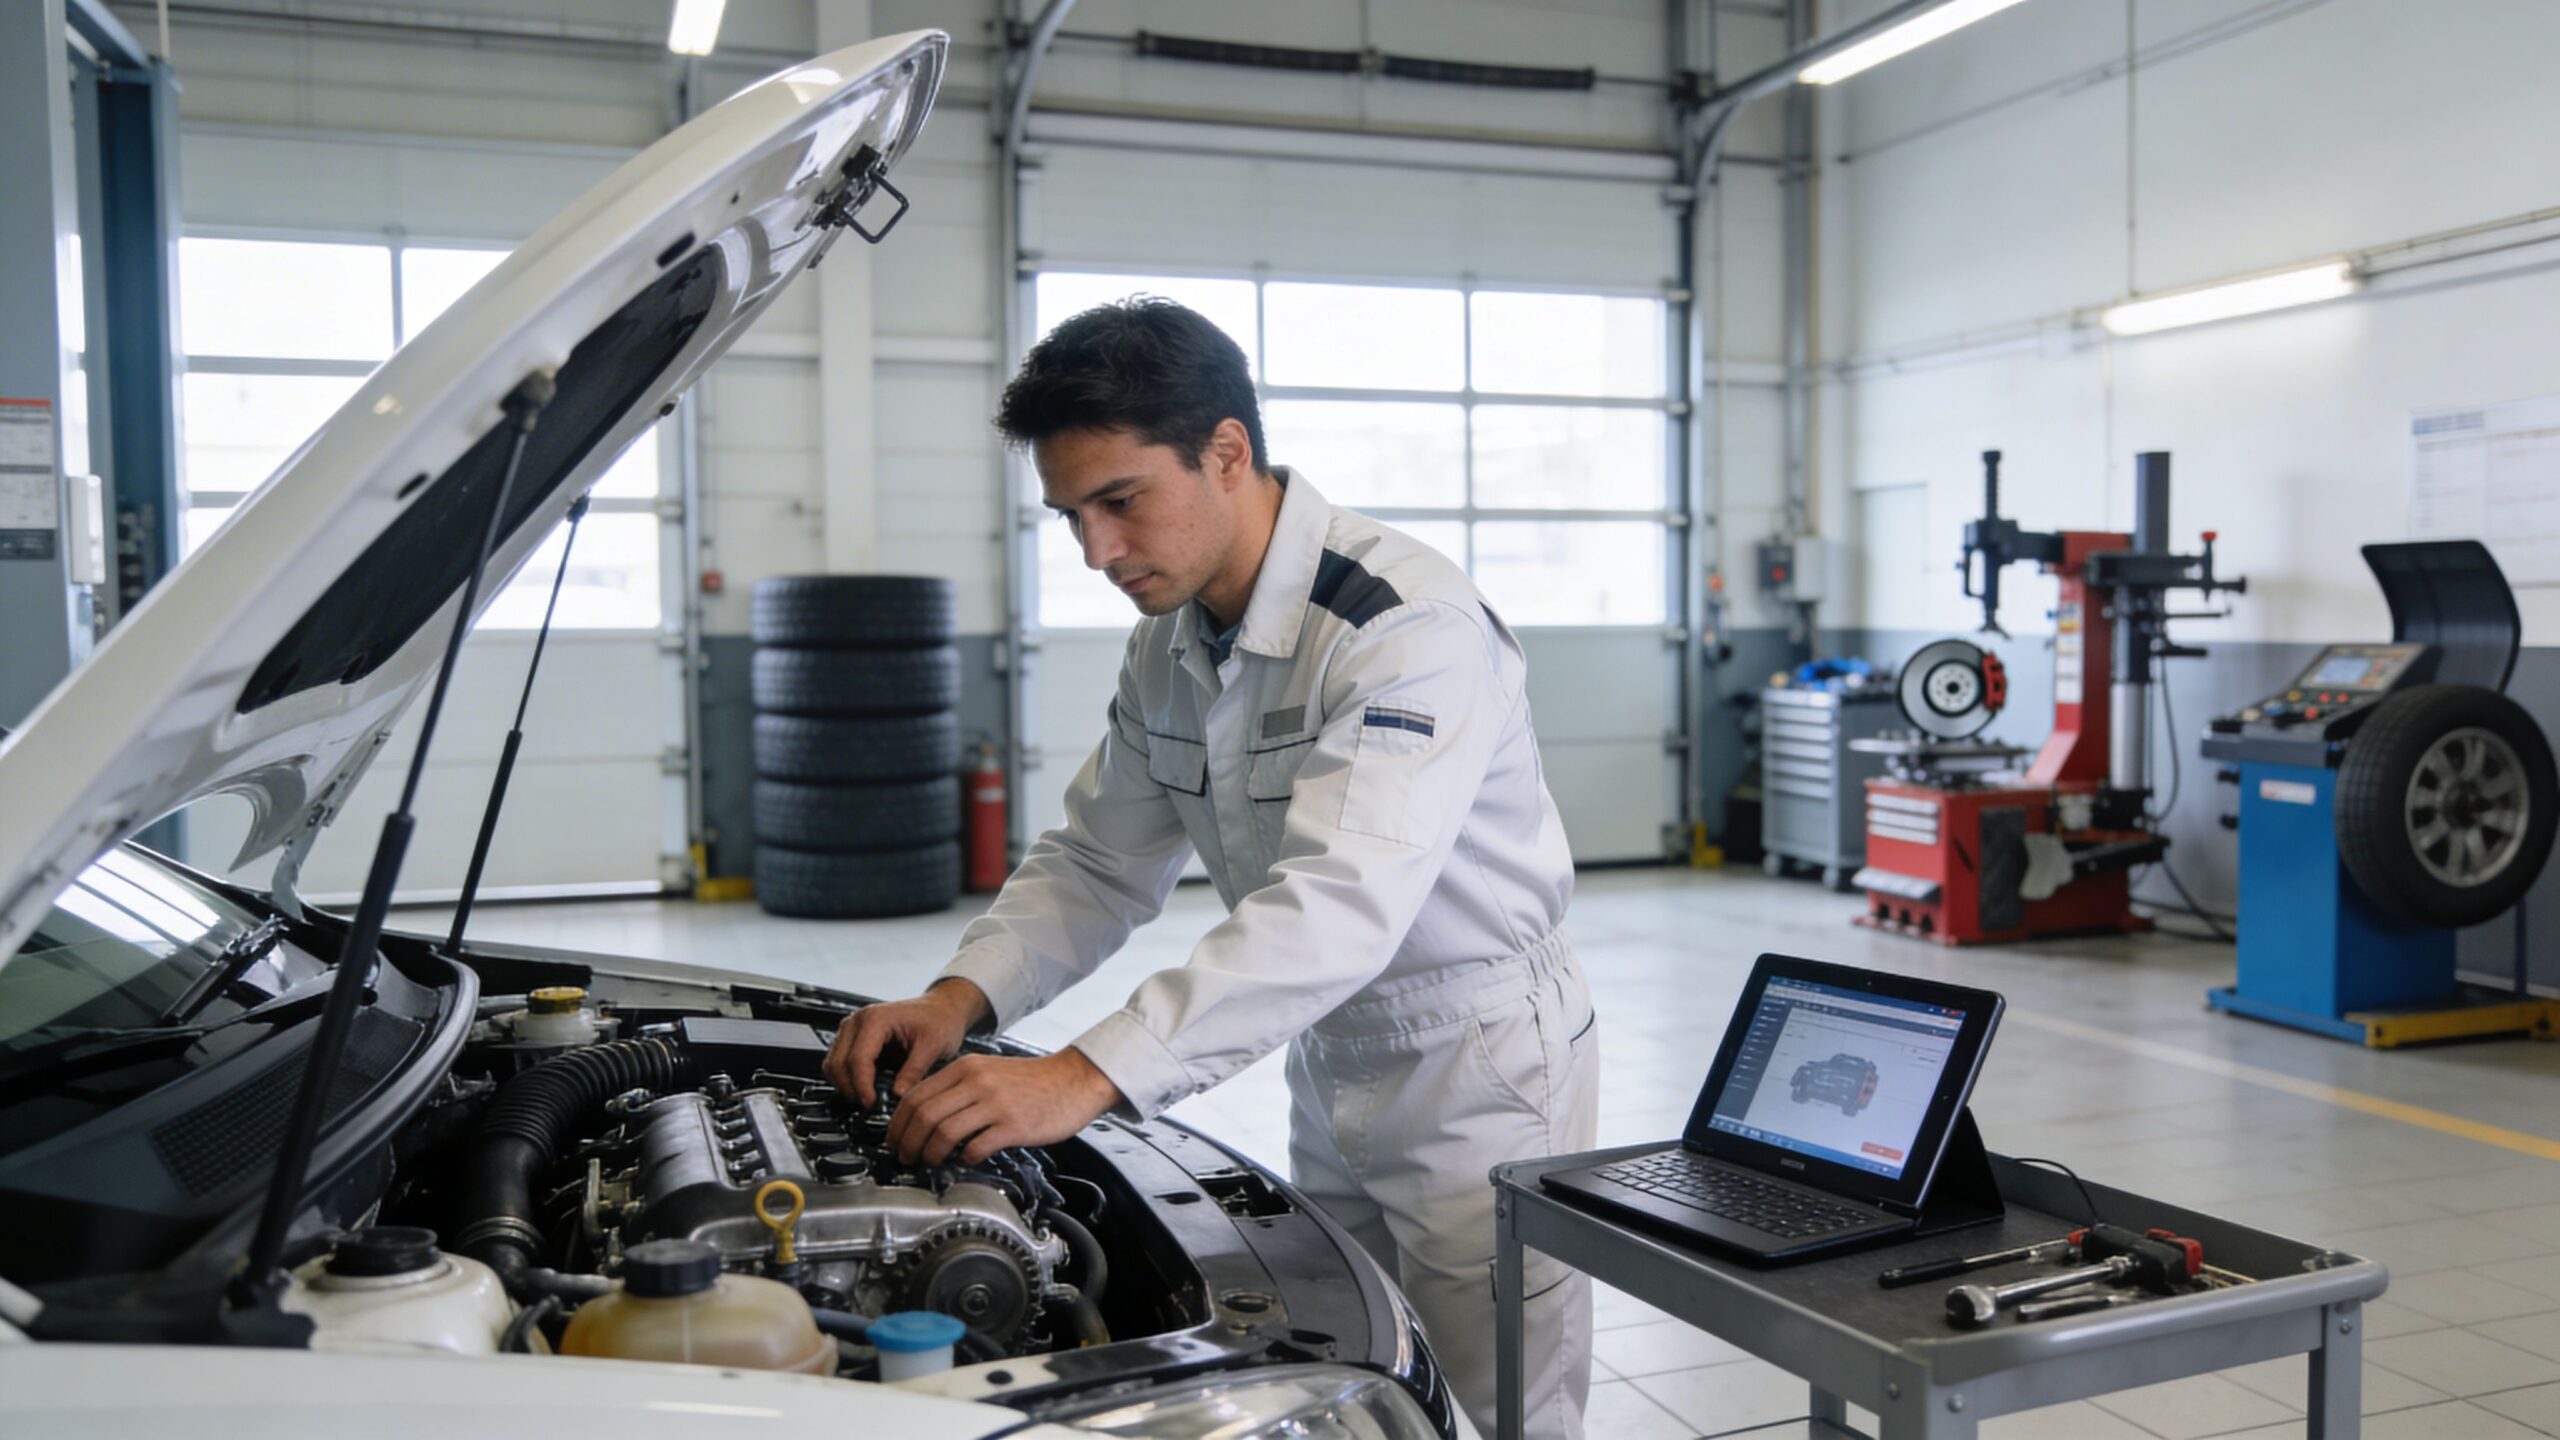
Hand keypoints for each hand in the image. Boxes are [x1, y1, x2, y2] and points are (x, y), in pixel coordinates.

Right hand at [823, 979, 989, 1105]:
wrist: (942, 1008)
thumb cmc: (939, 1019)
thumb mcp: (933, 1045)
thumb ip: (914, 1071)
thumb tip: (897, 1095)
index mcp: (876, 1019)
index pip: (857, 1059)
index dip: (862, 1086)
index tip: (872, 1104)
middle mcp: (858, 1021)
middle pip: (838, 1063)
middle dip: (851, 1089)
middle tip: (871, 1106)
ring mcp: (853, 1029)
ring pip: (832, 1064)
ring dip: (846, 1085)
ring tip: (869, 1098)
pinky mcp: (854, 1039)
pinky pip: (839, 1063)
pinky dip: (848, 1079)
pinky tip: (868, 1088)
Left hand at [886, 1048, 1122, 1166]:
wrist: (1074, 1079)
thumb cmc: (1033, 1080)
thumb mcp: (989, 1071)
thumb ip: (959, 1088)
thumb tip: (927, 1117)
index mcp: (966, 1067)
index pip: (915, 1096)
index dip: (898, 1124)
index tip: (894, 1140)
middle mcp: (977, 1082)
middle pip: (923, 1115)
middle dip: (907, 1143)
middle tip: (905, 1157)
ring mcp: (995, 1104)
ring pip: (943, 1132)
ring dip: (930, 1154)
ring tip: (930, 1163)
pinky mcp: (1013, 1125)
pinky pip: (975, 1147)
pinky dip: (964, 1159)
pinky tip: (966, 1160)